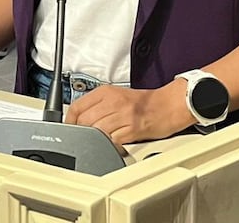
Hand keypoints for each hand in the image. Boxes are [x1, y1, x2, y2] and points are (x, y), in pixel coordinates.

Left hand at [63, 81, 192, 145]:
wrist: (168, 105)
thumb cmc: (145, 102)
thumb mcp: (118, 95)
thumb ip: (98, 105)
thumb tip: (79, 119)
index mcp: (107, 92)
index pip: (77, 106)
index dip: (69, 121)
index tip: (69, 129)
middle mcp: (113, 102)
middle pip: (84, 121)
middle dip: (81, 133)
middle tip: (84, 139)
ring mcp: (123, 116)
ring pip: (96, 132)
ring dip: (94, 140)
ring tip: (99, 143)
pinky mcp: (132, 130)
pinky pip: (111, 142)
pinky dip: (108, 147)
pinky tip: (111, 146)